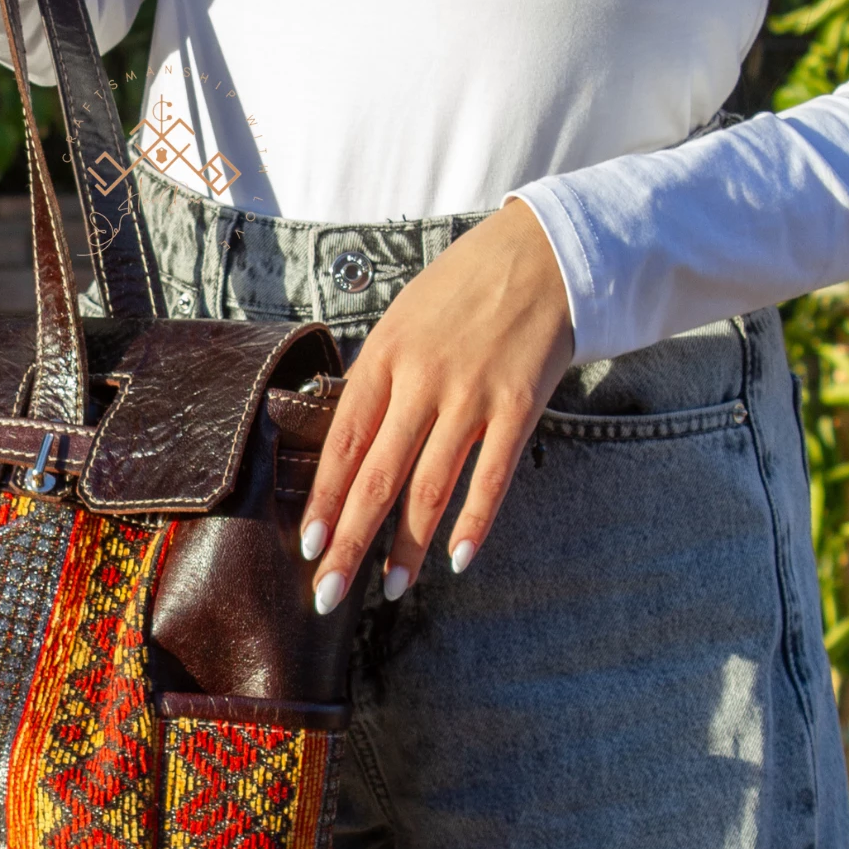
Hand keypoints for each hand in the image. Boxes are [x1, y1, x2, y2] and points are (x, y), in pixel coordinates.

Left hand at [300, 199, 573, 610]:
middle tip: (328, 593)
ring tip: (391, 588)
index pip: (342, 445)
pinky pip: (492, 475)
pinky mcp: (518, 404)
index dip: (324, 502)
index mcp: (382, 359)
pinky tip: (458, 559)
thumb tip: (347, 446)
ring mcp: (471, 395)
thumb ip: (376, 381)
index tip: (307, 548)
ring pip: (430, 486)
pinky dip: (474, 521)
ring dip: (407, 545)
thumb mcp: (400, 322)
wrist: (541, 254)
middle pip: (376, 476)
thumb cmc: (461, 291)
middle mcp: (421, 381)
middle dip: (350, 542)